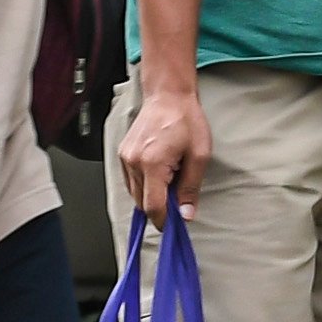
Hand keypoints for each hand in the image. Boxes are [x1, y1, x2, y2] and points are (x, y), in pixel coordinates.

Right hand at [116, 78, 209, 219]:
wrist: (168, 96)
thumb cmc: (185, 119)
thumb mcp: (199, 155)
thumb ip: (191, 188)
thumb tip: (186, 214)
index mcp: (152, 163)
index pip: (153, 206)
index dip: (164, 221)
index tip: (175, 225)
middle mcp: (134, 161)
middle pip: (142, 203)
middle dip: (160, 207)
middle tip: (178, 197)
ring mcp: (125, 158)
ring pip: (135, 194)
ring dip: (152, 195)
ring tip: (170, 177)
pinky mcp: (123, 154)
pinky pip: (131, 181)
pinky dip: (144, 185)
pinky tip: (160, 172)